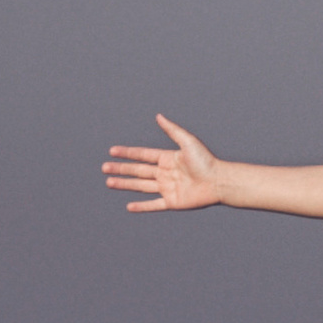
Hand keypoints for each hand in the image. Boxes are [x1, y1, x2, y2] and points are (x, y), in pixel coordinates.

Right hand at [103, 113, 222, 211]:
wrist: (219, 181)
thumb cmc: (206, 161)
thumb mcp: (187, 141)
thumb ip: (172, 130)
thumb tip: (158, 116)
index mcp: (168, 158)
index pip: (143, 155)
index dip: (127, 153)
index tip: (112, 151)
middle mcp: (165, 173)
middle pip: (138, 171)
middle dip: (121, 169)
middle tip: (104, 167)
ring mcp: (167, 188)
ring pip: (141, 186)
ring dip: (125, 184)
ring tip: (109, 182)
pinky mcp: (172, 202)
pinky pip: (153, 205)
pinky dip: (141, 206)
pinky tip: (129, 206)